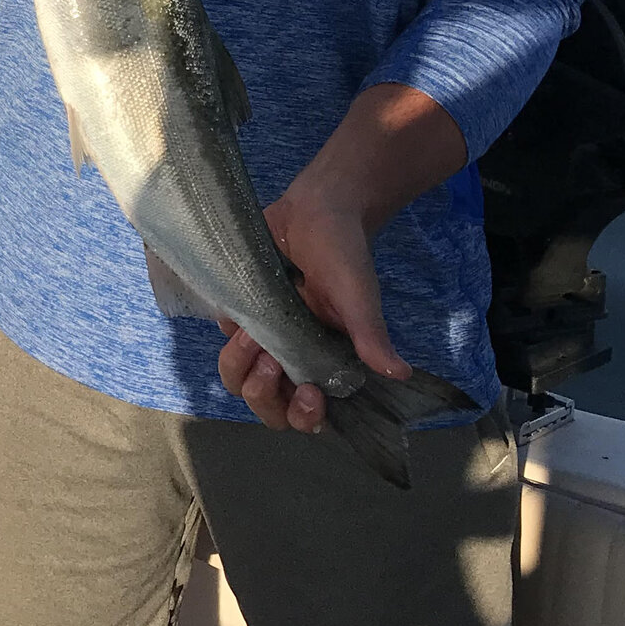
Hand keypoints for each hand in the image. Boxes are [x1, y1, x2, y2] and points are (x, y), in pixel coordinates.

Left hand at [218, 186, 410, 433]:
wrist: (317, 209)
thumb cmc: (345, 255)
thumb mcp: (359, 297)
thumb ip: (371, 336)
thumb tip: (401, 374)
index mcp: (325, 363)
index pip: (308, 413)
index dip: (302, 415)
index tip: (310, 393)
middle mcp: (293, 356)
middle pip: (266, 403)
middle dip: (263, 395)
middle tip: (272, 364)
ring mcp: (264, 335)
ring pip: (238, 376)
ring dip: (240, 366)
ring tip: (252, 337)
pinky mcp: (241, 309)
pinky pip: (223, 336)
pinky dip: (228, 333)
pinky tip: (241, 316)